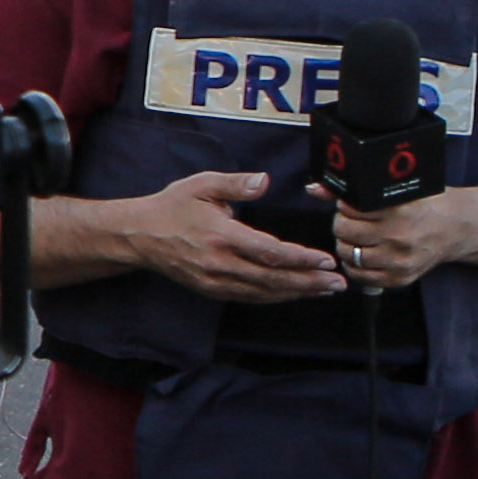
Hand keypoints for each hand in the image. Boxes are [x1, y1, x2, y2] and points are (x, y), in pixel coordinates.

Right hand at [105, 168, 345, 303]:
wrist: (139, 236)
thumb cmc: (173, 207)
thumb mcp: (202, 184)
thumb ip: (236, 184)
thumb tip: (264, 181)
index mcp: (221, 236)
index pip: (269, 252)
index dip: (300, 259)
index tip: (325, 260)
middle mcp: (220, 264)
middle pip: (273, 279)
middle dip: (309, 282)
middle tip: (338, 283)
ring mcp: (216, 281)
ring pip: (264, 293)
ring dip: (298, 293)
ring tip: (325, 290)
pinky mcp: (213, 290)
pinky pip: (250, 297)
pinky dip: (276, 297)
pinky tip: (295, 293)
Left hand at [331, 188, 463, 293]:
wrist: (456, 228)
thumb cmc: (425, 205)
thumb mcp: (396, 190)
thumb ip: (355, 191)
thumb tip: (313, 189)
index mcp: (399, 210)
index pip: (351, 209)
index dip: (345, 206)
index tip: (352, 205)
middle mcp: (399, 237)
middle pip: (344, 232)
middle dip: (343, 224)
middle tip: (352, 220)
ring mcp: (399, 261)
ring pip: (348, 254)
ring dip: (346, 244)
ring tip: (358, 236)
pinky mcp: (399, 278)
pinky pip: (360, 275)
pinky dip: (355, 264)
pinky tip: (364, 253)